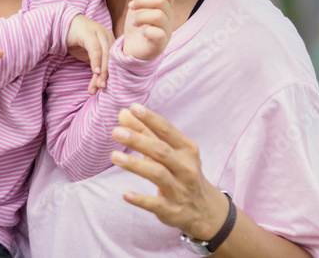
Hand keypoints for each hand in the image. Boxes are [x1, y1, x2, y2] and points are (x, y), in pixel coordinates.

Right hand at [66, 14, 114, 93]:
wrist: (62, 23)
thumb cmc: (77, 39)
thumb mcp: (88, 54)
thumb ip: (97, 64)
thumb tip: (102, 83)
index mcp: (110, 42)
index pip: (115, 61)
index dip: (112, 75)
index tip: (107, 88)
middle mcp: (108, 37)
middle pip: (112, 59)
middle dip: (108, 76)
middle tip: (103, 88)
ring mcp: (100, 34)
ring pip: (105, 56)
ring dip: (102, 72)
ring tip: (98, 86)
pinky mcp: (90, 34)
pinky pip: (95, 49)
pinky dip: (96, 61)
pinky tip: (95, 71)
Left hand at [109, 104, 230, 240]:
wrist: (205, 210)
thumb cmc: (181, 172)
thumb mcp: (169, 151)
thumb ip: (146, 132)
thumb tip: (123, 113)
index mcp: (186, 150)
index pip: (168, 131)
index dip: (151, 119)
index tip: (133, 108)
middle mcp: (186, 168)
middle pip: (161, 151)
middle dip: (138, 140)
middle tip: (116, 132)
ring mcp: (180, 190)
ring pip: (158, 174)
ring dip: (136, 165)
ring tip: (114, 156)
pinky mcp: (172, 211)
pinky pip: (156, 204)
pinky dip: (141, 200)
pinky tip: (126, 194)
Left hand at [122, 0, 173, 59]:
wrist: (133, 49)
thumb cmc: (138, 27)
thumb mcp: (137, 6)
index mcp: (165, 8)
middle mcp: (169, 19)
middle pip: (162, 1)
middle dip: (142, 1)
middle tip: (131, 7)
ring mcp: (166, 32)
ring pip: (159, 16)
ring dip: (141, 16)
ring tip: (134, 21)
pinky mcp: (160, 45)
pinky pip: (158, 34)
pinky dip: (147, 30)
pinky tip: (141, 32)